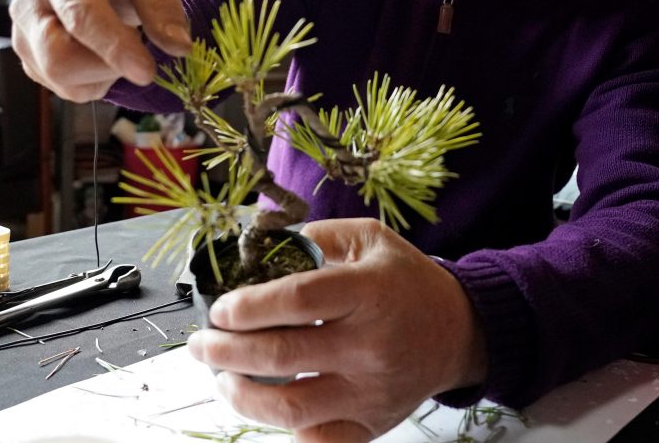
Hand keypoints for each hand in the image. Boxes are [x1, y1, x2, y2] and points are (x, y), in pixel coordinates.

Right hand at [8, 0, 191, 100]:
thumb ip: (162, 4)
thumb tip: (177, 47)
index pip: (80, 14)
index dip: (113, 46)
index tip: (146, 71)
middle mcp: (29, 5)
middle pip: (58, 59)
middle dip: (108, 65)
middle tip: (137, 46)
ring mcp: (24, 39)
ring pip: (65, 81)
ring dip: (108, 73)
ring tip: (119, 41)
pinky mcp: (33, 66)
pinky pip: (71, 91)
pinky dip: (99, 81)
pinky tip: (104, 55)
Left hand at [187, 218, 487, 442]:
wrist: (458, 331)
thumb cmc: (405, 281)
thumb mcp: (368, 238)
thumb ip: (314, 237)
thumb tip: (255, 247)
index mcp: (369, 293)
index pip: (296, 301)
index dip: (247, 306)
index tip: (220, 309)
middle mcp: (370, 346)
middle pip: (280, 355)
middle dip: (224, 350)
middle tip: (201, 343)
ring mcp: (370, 392)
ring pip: (289, 408)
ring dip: (241, 394)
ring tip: (221, 376)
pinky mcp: (371, 425)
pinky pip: (318, 441)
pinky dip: (284, 430)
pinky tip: (264, 406)